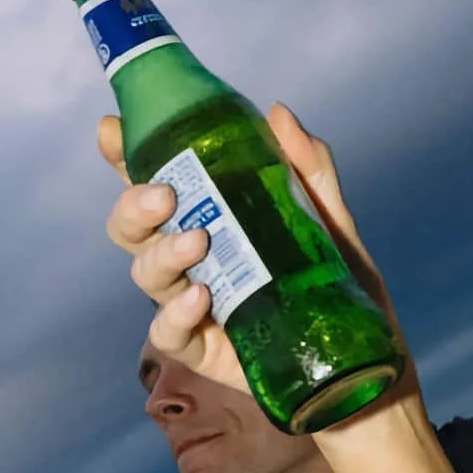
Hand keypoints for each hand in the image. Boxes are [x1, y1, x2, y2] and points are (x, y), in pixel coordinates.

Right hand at [100, 102, 408, 397]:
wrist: (361, 358)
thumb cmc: (338, 285)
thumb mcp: (330, 220)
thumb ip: (307, 170)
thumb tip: (279, 114)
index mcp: (211, 220)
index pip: (154, 182)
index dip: (124, 157)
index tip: (112, 131)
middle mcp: (190, 259)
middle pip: (131, 228)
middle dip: (133, 205)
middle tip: (165, 195)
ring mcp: (189, 304)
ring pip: (145, 273)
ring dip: (162, 253)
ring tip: (198, 242)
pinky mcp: (200, 349)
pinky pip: (167, 332)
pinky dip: (175, 313)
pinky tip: (200, 298)